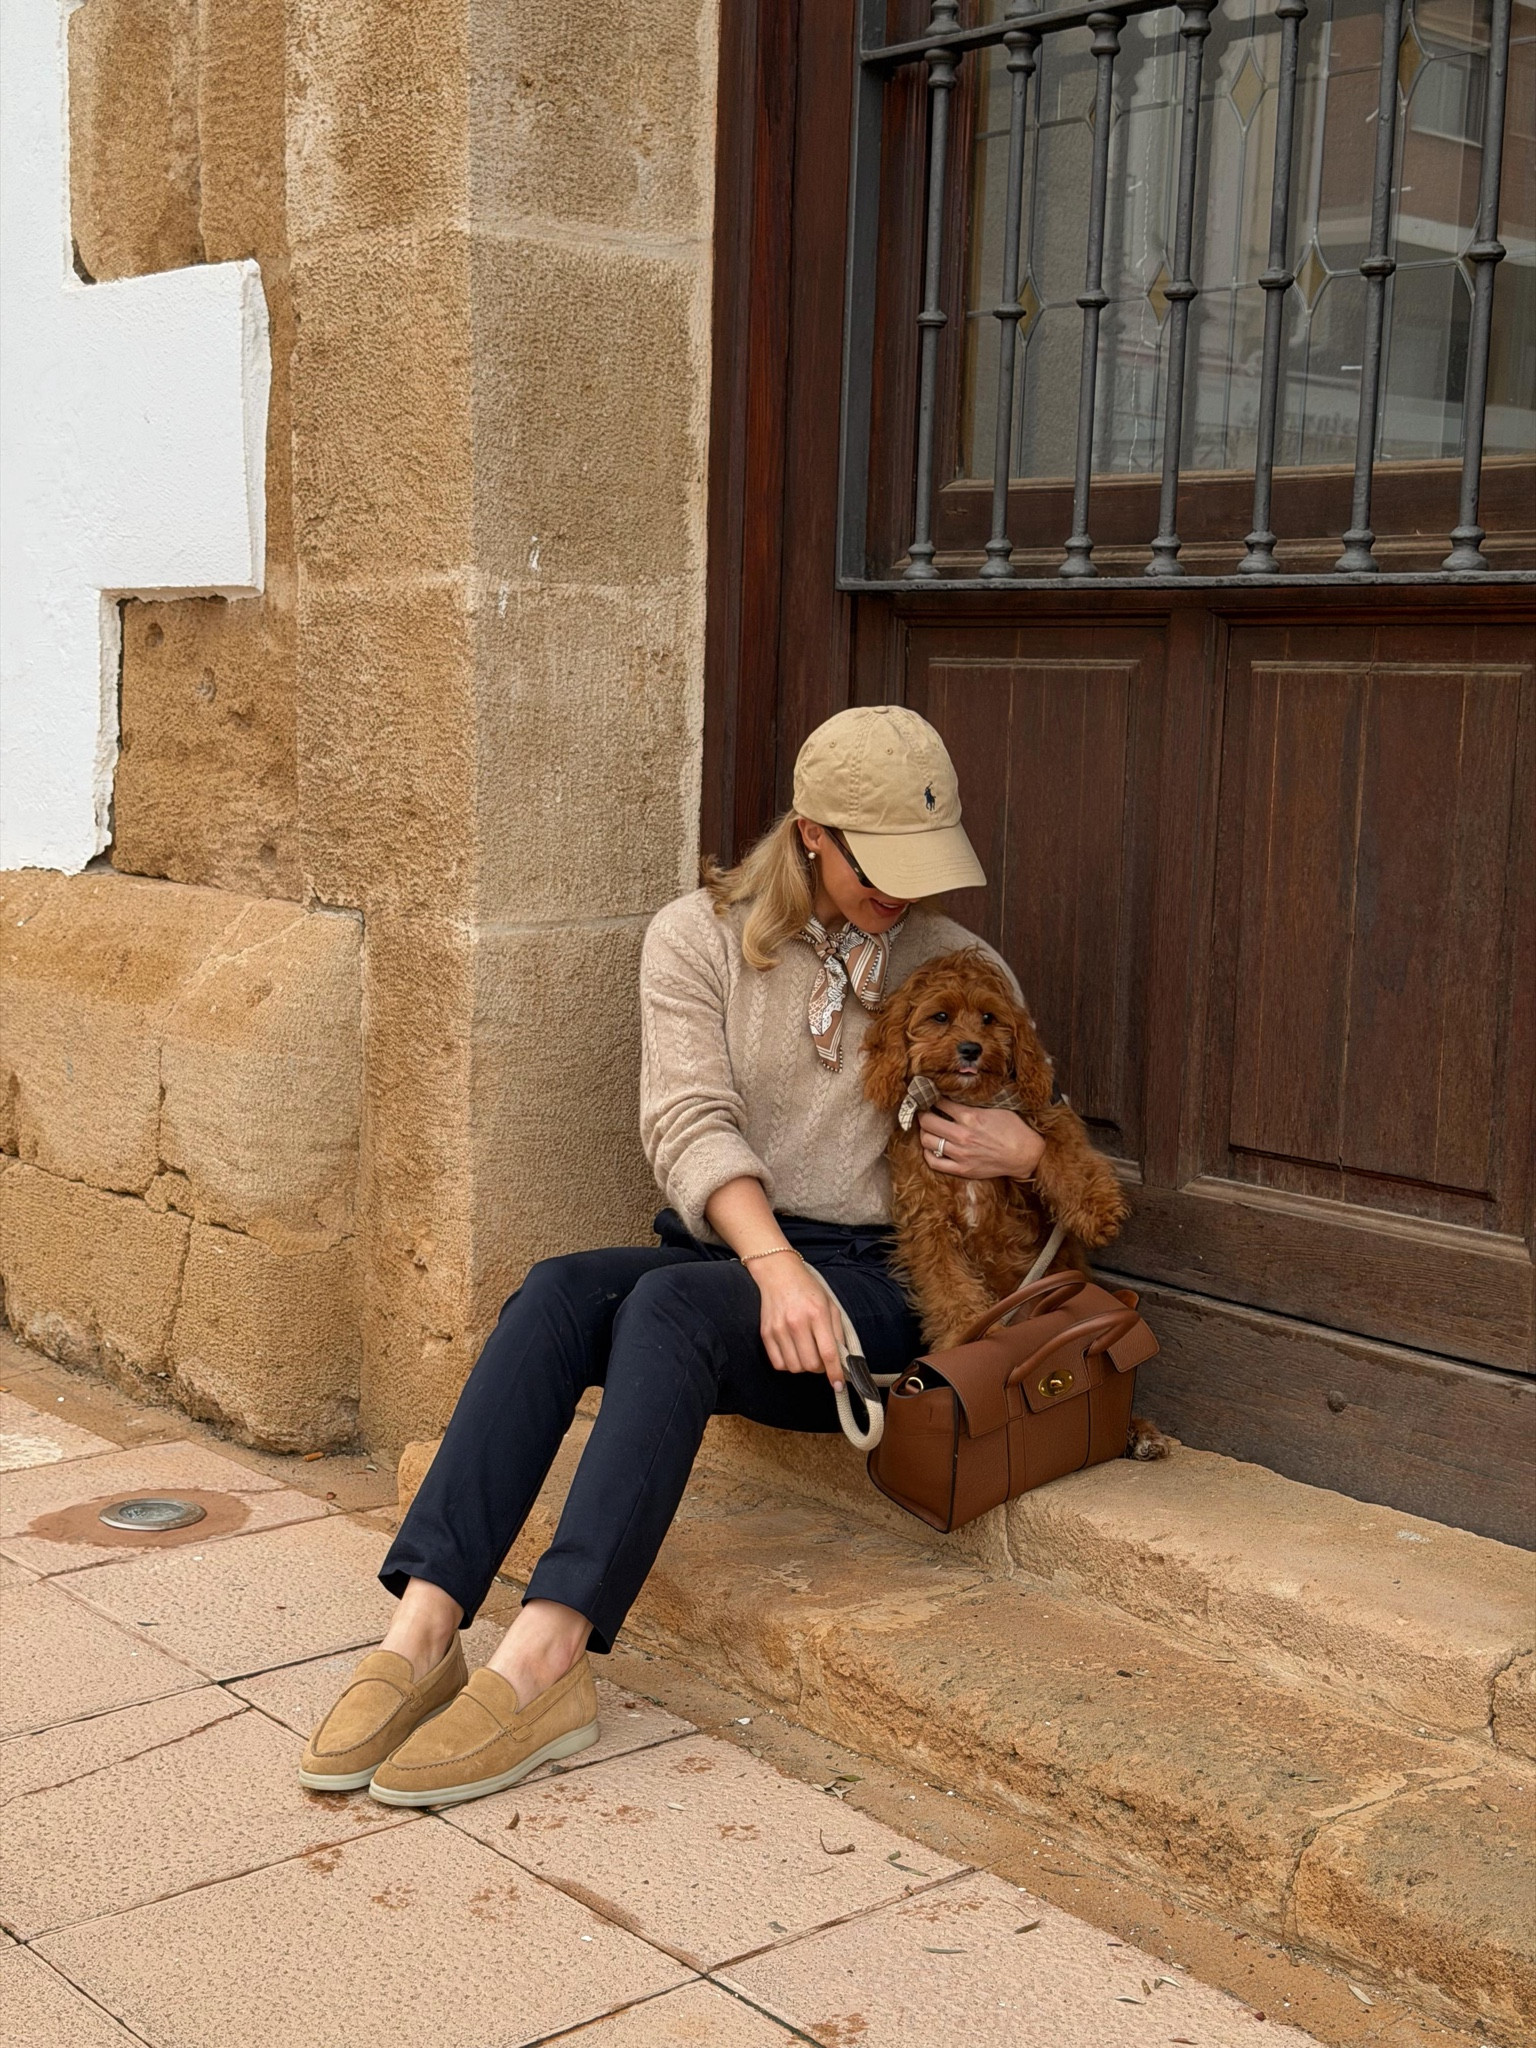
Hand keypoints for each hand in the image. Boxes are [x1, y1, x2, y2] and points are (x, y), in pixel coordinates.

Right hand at [751, 1254, 845, 1388]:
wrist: (778, 1274)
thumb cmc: (808, 1289)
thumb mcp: (830, 1305)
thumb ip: (838, 1332)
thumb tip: (844, 1359)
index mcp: (817, 1314)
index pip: (828, 1352)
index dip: (835, 1373)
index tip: (838, 1385)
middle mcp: (797, 1322)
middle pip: (811, 1364)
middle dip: (820, 1368)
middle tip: (822, 1359)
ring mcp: (779, 1329)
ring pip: (795, 1367)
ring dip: (804, 1366)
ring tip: (807, 1353)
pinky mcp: (766, 1333)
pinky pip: (778, 1364)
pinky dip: (788, 1364)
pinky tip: (793, 1352)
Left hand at [918, 1104, 1045, 1181]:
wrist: (1025, 1155)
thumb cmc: (1013, 1129)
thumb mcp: (995, 1108)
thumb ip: (972, 1104)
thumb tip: (953, 1095)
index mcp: (971, 1117)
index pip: (940, 1103)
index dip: (932, 1098)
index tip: (929, 1096)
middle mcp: (963, 1135)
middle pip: (927, 1121)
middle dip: (922, 1114)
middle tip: (924, 1111)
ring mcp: (961, 1154)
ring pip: (927, 1141)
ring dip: (924, 1132)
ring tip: (928, 1129)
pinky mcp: (962, 1169)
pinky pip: (934, 1162)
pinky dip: (928, 1154)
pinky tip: (932, 1147)